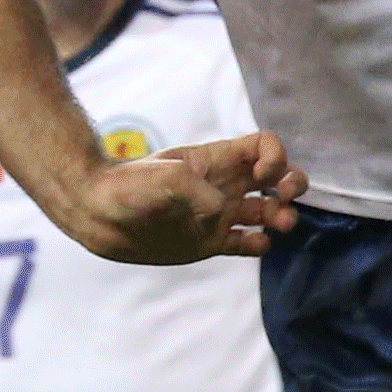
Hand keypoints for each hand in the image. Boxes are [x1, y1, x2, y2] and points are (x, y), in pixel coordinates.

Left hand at [47, 129, 300, 267]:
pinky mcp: (210, 242)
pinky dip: (260, 244)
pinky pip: (247, 243)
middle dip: (292, 185)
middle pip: (278, 177)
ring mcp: (219, 214)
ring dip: (283, 217)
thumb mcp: (167, 178)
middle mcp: (225, 185)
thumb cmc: (129, 186)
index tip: (260, 176)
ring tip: (279, 224)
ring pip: (268, 212)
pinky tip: (256, 243)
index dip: (275, 158)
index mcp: (218, 160)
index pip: (265, 146)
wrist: (99, 213)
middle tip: (280, 199)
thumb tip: (223, 216)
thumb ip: (202, 193)